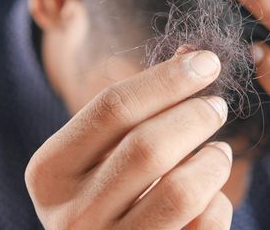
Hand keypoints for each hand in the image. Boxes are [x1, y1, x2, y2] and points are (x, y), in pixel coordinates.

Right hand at [25, 50, 233, 228]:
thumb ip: (137, 108)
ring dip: (213, 161)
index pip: (112, 108)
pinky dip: (218, 201)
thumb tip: (193, 56)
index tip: (207, 62)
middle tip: (216, 106)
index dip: (167, 80)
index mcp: (50, 172)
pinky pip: (203, 224)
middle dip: (195, 116)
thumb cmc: (107, 192)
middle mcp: (71, 216)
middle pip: (148, 147)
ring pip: (181, 190)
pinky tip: (209, 195)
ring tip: (219, 152)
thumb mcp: (102, 152)